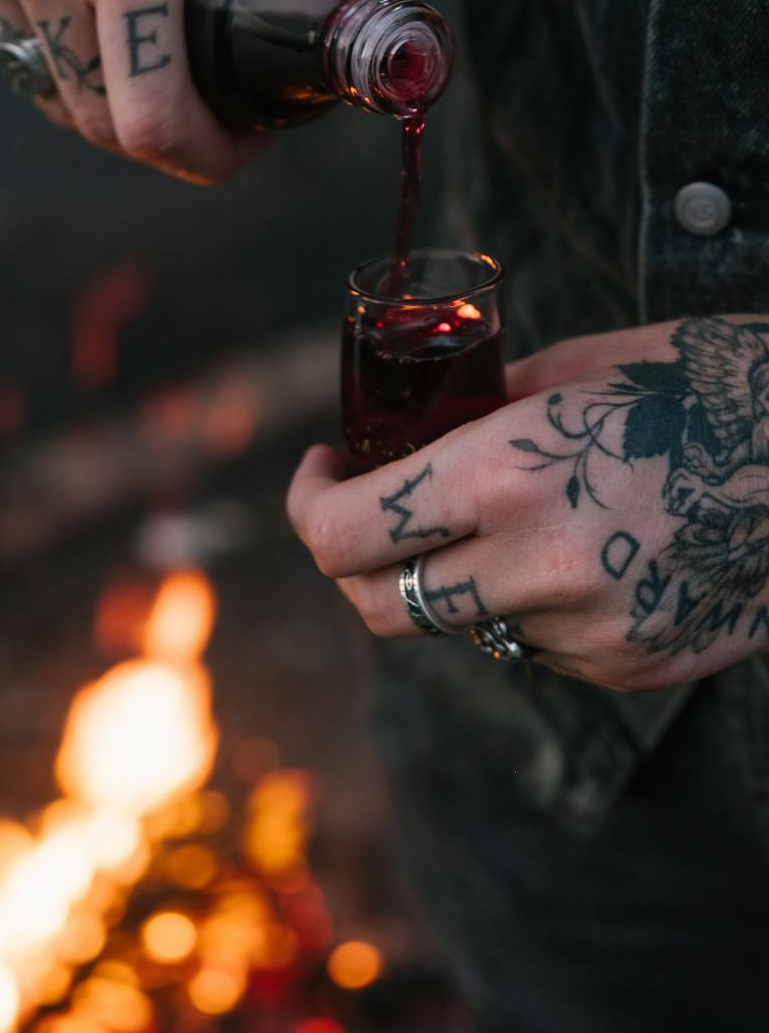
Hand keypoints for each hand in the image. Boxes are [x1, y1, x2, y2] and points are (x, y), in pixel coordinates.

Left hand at [287, 316, 768, 691]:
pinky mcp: (630, 669)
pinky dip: (525, 605)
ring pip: (459, 628)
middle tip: (368, 511)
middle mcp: (538, 571)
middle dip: (350, 561)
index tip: (322, 469)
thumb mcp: (590, 363)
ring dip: (450, 580)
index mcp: (511, 477)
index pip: (345, 535)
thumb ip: (488, 403)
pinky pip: (533, 647)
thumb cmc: (722, 385)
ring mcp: (587, 635)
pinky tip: (580, 550)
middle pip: (374, 608)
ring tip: (502, 519)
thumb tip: (418, 425)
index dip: (309, 505)